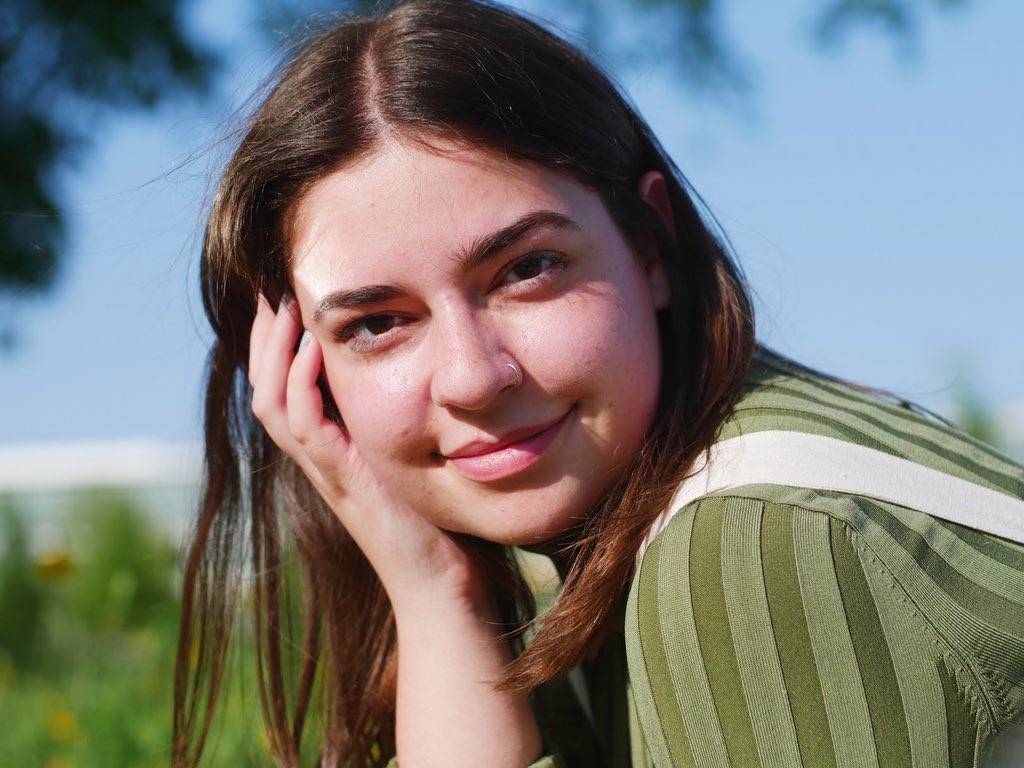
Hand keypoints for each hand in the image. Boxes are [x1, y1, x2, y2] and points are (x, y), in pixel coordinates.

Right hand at [247, 294, 479, 603]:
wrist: (443, 584)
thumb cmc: (436, 520)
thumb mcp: (415, 453)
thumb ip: (406, 415)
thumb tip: (424, 363)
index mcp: (331, 447)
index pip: (283, 384)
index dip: (277, 341)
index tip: (286, 292)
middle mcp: (319, 457)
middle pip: (264, 387)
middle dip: (263, 336)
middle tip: (270, 286)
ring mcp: (327, 472)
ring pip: (273, 403)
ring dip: (274, 352)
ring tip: (283, 304)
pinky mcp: (345, 485)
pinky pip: (306, 429)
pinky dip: (302, 386)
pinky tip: (315, 348)